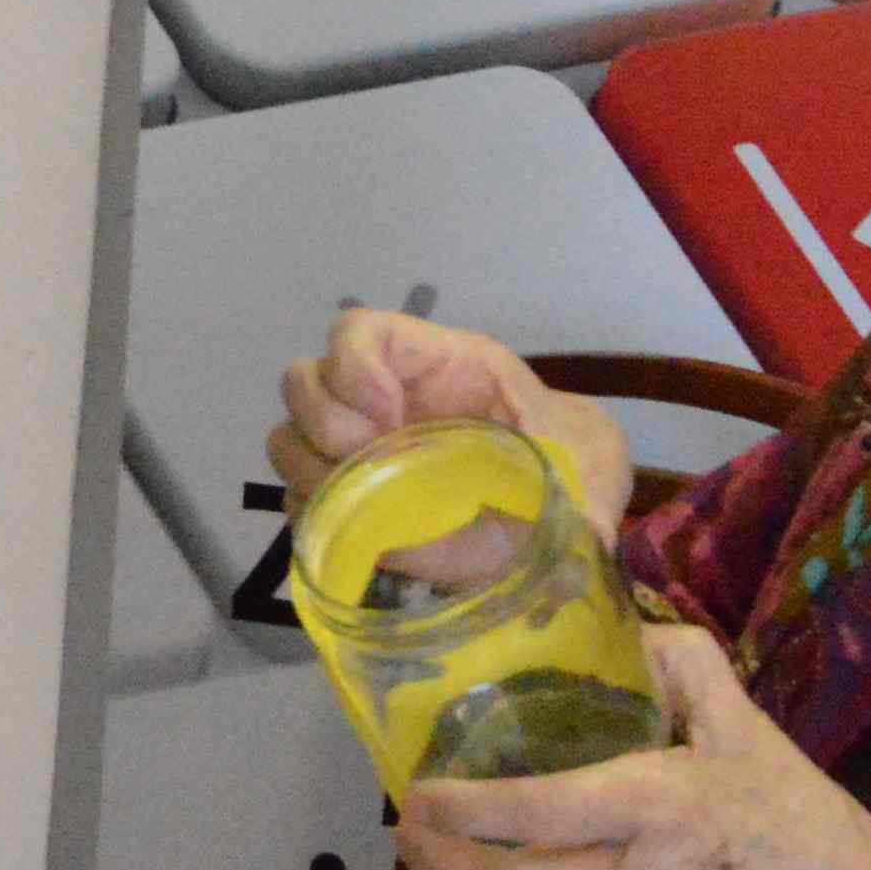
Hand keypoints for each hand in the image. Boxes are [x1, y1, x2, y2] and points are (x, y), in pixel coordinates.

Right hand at [269, 312, 634, 539]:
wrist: (556, 518)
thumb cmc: (567, 470)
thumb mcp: (583, 457)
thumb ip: (576, 477)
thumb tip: (576, 537)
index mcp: (434, 367)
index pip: (356, 332)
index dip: (353, 365)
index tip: (389, 416)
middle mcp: (381, 403)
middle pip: (301, 381)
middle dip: (324, 421)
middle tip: (373, 459)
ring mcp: (356, 455)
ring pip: (287, 442)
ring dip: (314, 470)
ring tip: (368, 502)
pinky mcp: (346, 510)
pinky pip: (297, 502)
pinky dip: (316, 515)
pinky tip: (361, 531)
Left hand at [390, 626, 870, 869]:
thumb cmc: (804, 826)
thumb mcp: (752, 731)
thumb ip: (685, 667)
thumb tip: (630, 624)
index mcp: (652, 809)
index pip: (529, 811)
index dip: (459, 806)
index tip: (417, 790)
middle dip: (436, 860)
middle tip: (408, 832)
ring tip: (507, 840)